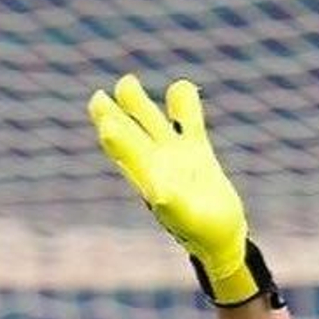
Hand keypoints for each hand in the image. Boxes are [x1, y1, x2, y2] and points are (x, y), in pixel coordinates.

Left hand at [87, 74, 258, 304]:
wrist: (221, 237)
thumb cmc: (202, 233)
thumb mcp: (188, 220)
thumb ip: (174, 205)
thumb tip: (159, 194)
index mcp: (149, 179)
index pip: (125, 152)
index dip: (114, 137)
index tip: (105, 122)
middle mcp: (158, 163)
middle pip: (130, 132)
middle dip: (114, 116)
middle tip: (98, 98)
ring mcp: (176, 155)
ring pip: (154, 121)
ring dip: (139, 102)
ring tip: (126, 82)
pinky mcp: (198, 151)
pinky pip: (189, 122)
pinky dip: (186, 105)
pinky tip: (182, 89)